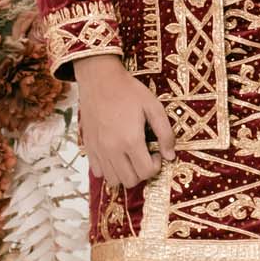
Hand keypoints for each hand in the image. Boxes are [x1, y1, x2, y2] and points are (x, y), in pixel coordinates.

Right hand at [73, 55, 174, 187]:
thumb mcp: (153, 107)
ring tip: (130, 156)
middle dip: (141, 172)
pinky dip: (108, 169)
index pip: (146, 172)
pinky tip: (115, 154)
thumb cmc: (129, 90)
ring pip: (113, 180)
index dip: (156, 166)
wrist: (99, 79)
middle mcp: (112, 149)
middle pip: (130, 181)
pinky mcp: (88, 147)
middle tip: (144, 155)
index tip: (156, 152)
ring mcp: (98, 150)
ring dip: (125, 174)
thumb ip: (165, 133)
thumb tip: (171, 156)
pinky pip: (98, 172)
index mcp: (130, 140)